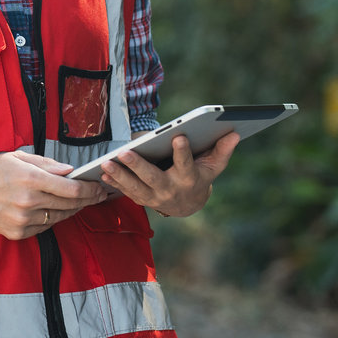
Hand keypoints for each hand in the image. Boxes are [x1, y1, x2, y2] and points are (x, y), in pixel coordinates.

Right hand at [0, 151, 110, 239]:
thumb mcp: (16, 158)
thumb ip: (46, 164)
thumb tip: (70, 171)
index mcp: (30, 179)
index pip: (72, 190)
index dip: (90, 190)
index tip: (99, 187)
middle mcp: (28, 202)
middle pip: (70, 205)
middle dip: (87, 200)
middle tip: (98, 194)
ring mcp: (22, 221)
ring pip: (59, 218)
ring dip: (72, 210)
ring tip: (81, 202)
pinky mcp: (17, 233)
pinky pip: (44, 227)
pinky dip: (53, 218)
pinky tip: (58, 210)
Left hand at [99, 132, 238, 217]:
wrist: (188, 204)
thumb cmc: (200, 176)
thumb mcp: (213, 165)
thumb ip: (222, 150)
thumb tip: (234, 132)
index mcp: (189, 179)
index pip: (186, 164)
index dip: (182, 151)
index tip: (178, 136)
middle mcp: (171, 190)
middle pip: (152, 178)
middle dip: (138, 166)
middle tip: (124, 153)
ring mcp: (155, 197)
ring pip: (135, 187)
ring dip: (119, 175)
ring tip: (106, 163)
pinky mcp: (142, 199)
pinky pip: (127, 192)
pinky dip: (115, 184)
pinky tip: (103, 173)